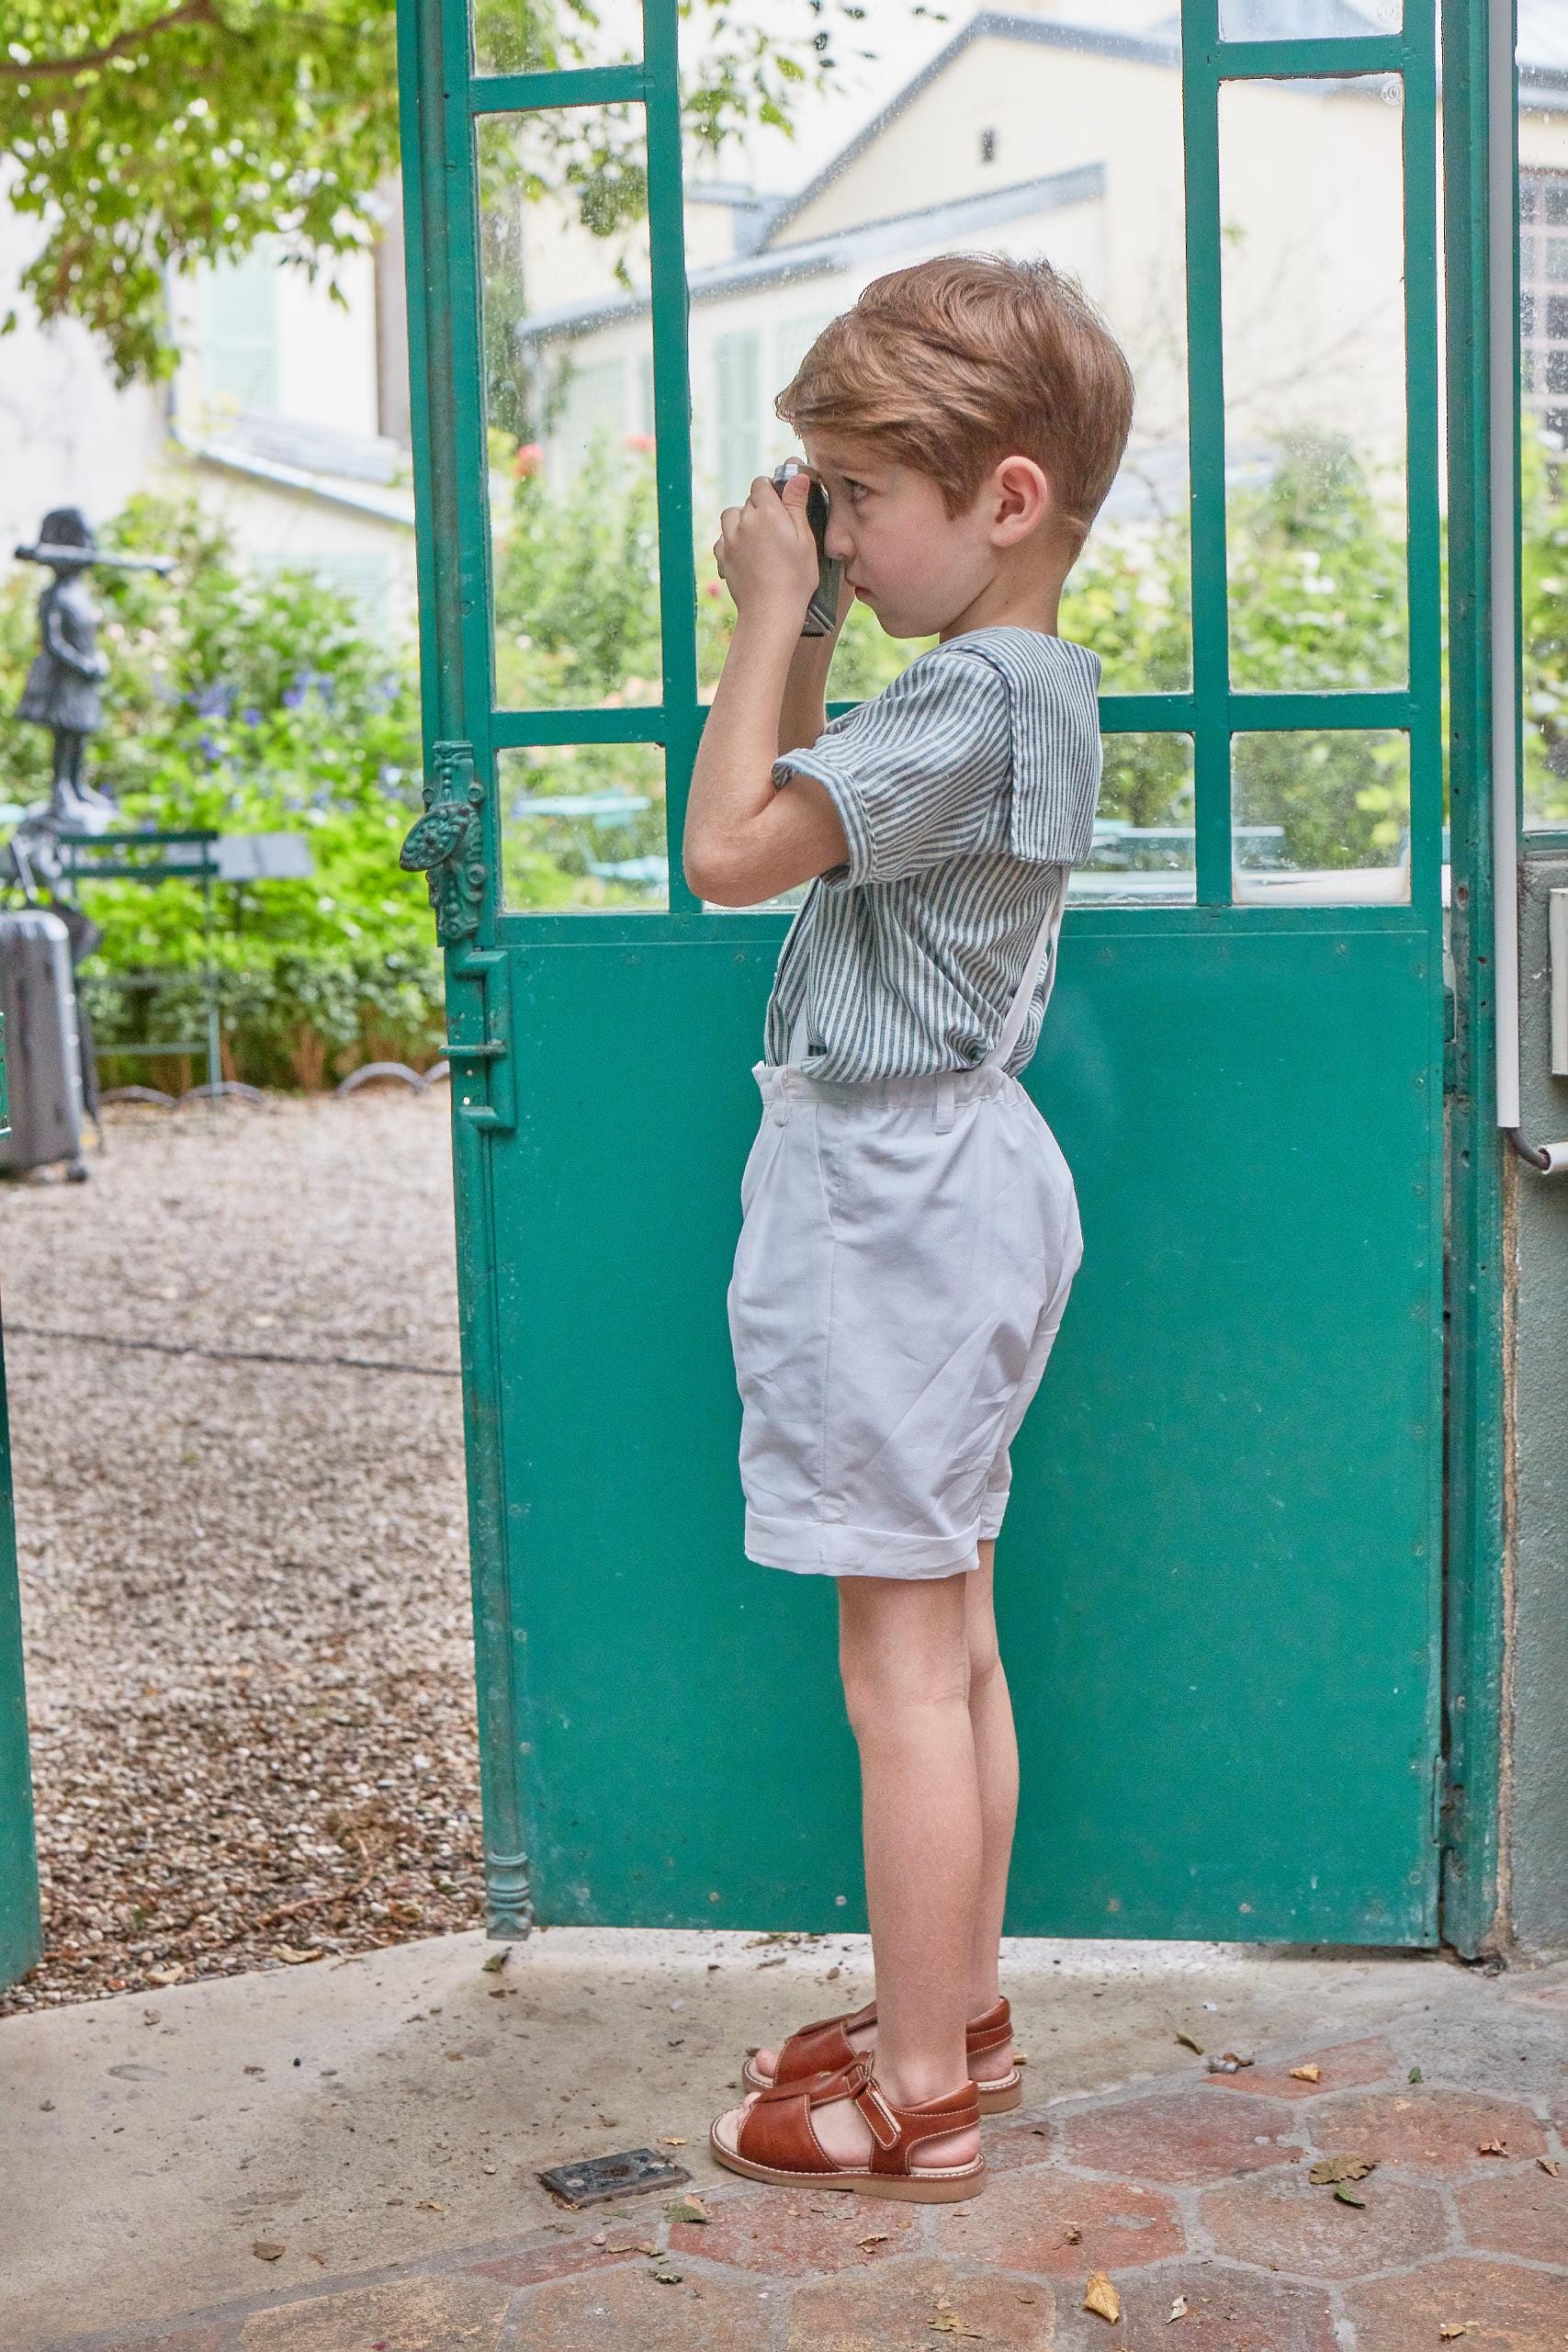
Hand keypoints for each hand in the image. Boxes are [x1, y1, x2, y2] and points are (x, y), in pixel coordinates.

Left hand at [712, 471, 819, 625]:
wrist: (770, 612)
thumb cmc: (795, 578)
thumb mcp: (805, 539)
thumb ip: (797, 504)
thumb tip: (798, 475)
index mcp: (767, 512)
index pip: (762, 484)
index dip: (772, 491)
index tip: (782, 505)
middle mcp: (744, 521)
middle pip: (748, 501)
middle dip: (760, 508)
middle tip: (777, 531)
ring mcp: (729, 539)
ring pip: (731, 517)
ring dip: (742, 522)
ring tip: (758, 540)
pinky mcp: (722, 557)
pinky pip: (723, 539)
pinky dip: (732, 542)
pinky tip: (746, 554)